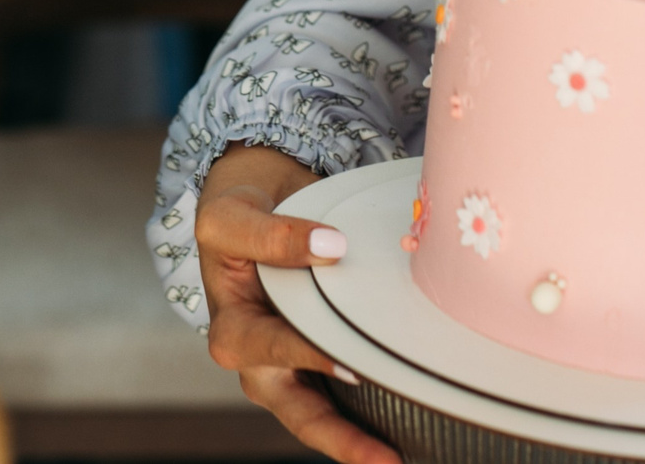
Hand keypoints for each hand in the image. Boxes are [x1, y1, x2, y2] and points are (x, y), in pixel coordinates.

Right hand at [197, 145, 396, 463]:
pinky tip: (412, 424)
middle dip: (343, 441)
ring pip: (326, 418)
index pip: (275, 349)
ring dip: (361, 440)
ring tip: (404, 457)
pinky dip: (373, 413)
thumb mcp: (232, 217)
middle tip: (387, 461)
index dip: (310, 356)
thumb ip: (272, 234)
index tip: (352, 365)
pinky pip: (344, 397)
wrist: (253, 206)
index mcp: (233, 332)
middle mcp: (261, 364)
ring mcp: (290, 370)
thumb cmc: (236, 213)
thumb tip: (331, 247)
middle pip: (302, 414)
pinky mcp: (316, 365)